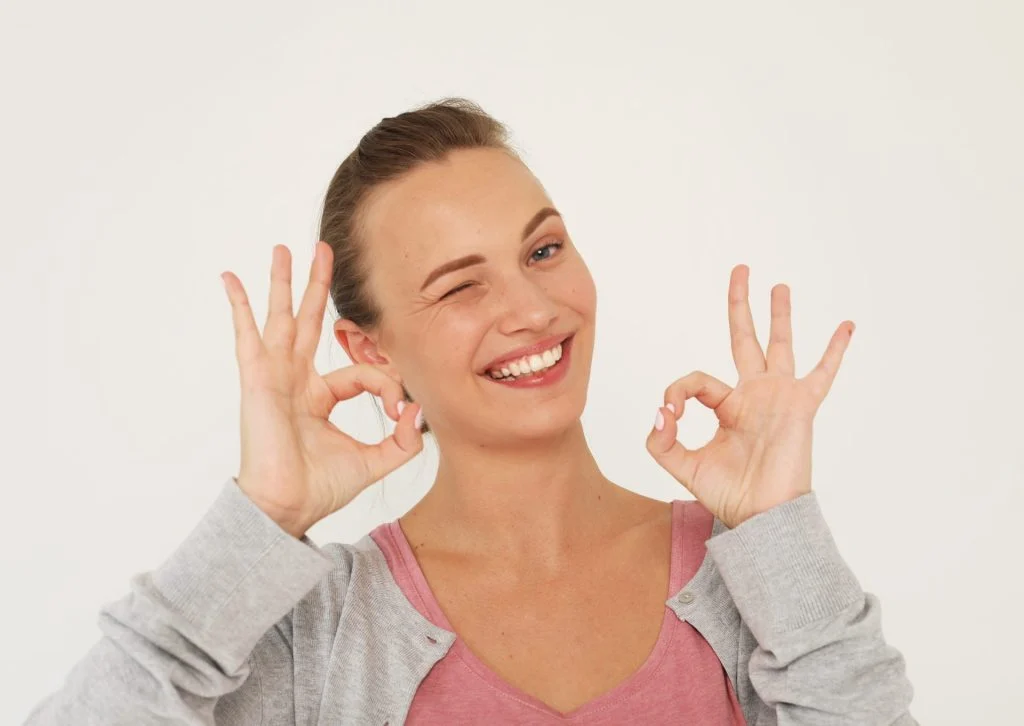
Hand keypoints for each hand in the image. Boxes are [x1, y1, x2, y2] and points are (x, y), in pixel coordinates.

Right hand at [220, 241, 423, 537]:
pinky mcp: (258, 380)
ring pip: (282, 319)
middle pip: (311, 322)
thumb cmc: (320, 488)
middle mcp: (295, 381)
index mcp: (319, 398)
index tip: (400, 409)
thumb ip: (403, 441)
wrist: (287, 506)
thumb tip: (418, 411)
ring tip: (283, 248)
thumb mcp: (375, 461)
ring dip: (284, 282)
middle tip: (323, 251)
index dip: (387, 385)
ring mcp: (275, 377)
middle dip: (319, 286)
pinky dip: (240, 306)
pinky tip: (231, 278)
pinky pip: (247, 336)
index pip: (360, 372)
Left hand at [645, 264, 854, 528]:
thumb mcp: (681, 466)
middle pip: (745, 338)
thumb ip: (661, 441)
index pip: (695, 380)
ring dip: (780, 314)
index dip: (676, 390)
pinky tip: (846, 325)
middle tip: (740, 270)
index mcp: (726, 407)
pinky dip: (834, 350)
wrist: (762, 516)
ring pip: (780, 345)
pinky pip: (822, 373)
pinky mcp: (801, 407)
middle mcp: (753, 395)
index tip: (669, 414)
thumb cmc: (728, 494)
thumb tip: (659, 411)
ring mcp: (779, 398)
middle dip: (740, 305)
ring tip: (778, 285)